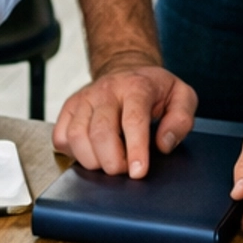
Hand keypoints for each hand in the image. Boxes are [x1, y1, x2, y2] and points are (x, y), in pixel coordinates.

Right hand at [52, 60, 196, 177]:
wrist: (125, 69)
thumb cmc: (154, 89)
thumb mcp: (181, 96)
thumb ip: (181, 120)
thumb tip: (164, 143)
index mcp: (136, 86)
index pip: (133, 120)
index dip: (135, 150)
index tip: (138, 172)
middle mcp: (105, 90)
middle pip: (100, 132)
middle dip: (112, 162)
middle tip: (125, 171)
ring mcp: (83, 99)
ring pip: (76, 137)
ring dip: (92, 160)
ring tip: (109, 163)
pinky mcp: (68, 108)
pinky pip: (61, 137)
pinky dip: (73, 153)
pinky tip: (91, 153)